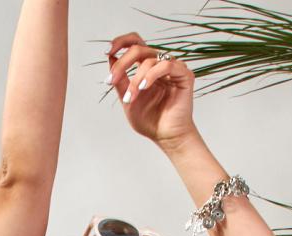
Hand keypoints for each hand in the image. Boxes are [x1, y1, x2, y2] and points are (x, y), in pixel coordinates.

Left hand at [104, 32, 196, 148]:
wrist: (166, 138)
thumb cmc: (150, 121)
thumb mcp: (127, 100)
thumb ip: (120, 81)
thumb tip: (111, 58)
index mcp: (147, 67)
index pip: (136, 43)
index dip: (121, 42)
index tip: (107, 51)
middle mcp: (160, 64)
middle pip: (139, 49)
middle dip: (122, 64)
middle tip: (112, 80)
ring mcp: (173, 68)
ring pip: (149, 60)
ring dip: (135, 80)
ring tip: (130, 98)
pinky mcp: (184, 75)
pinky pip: (166, 65)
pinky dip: (151, 75)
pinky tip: (143, 88)